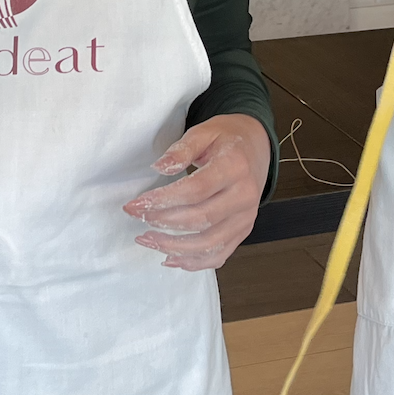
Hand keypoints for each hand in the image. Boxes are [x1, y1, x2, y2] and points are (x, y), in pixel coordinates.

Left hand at [122, 114, 270, 269]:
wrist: (256, 148)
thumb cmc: (227, 139)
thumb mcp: (204, 132)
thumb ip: (182, 149)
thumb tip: (159, 167)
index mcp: (235, 166)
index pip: (196, 190)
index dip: (164, 200)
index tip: (137, 204)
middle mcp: (245, 195)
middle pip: (201, 219)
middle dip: (163, 222)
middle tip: (137, 218)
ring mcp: (246, 217)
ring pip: (209, 243)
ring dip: (174, 247)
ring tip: (147, 240)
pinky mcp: (244, 231)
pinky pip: (219, 254)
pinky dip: (194, 262)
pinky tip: (171, 258)